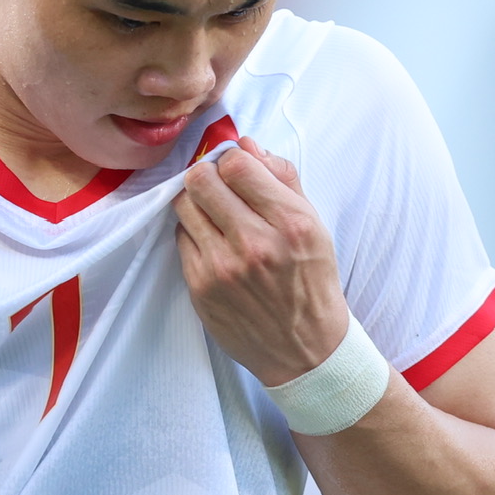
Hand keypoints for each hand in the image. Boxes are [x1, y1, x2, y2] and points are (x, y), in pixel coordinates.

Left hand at [174, 136, 353, 386]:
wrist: (306, 350)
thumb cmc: (311, 281)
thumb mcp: (313, 225)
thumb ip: (281, 178)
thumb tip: (245, 144)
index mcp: (290, 223)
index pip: (237, 165)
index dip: (233, 160)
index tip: (237, 170)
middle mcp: (255, 244)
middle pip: (200, 179)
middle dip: (208, 176)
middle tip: (219, 187)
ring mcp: (222, 268)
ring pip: (183, 205)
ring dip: (196, 202)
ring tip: (215, 215)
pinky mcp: (200, 288)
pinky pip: (181, 238)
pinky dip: (194, 234)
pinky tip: (214, 244)